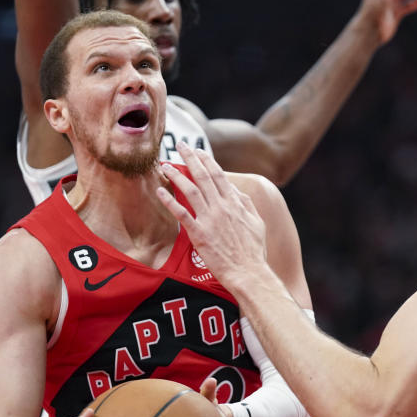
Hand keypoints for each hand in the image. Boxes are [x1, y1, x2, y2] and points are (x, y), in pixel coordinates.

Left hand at [157, 142, 267, 288]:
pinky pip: (181, 213)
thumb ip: (246, 204)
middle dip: (190, 158)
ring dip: (176, 175)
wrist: (249, 272)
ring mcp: (210, 219)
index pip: (218, 175)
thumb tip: (236, 191)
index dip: (207, 160)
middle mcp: (222, 207)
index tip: (198, 151)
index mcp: (235, 202)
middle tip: (180, 145)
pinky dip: (170, 200)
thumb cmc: (254, 251)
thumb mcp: (257, 222)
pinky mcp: (199, 234)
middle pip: (203, 176)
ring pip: (190, 190)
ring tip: (165, 164)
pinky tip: (160, 190)